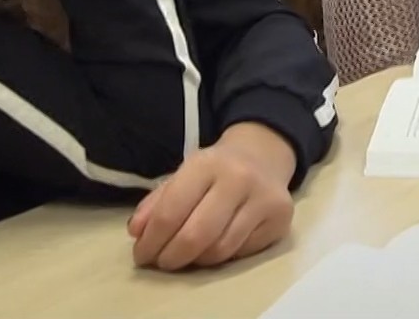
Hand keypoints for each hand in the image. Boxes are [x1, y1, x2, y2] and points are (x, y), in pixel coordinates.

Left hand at [128, 123, 297, 271]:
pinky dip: (221, 256)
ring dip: (196, 261)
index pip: (171, 212)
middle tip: (161, 262)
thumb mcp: (183, 175)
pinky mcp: (281, 218)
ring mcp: (263, 199)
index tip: (141, 255)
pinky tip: (213, 248)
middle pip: (196, 236)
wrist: (264, 155)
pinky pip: (241, 252)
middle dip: (171, 257)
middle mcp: (238, 178)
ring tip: (185, 256)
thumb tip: (137, 233)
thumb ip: (157, 202)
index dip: (151, 241)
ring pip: (220, 250)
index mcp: (206, 163)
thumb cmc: (216, 170)